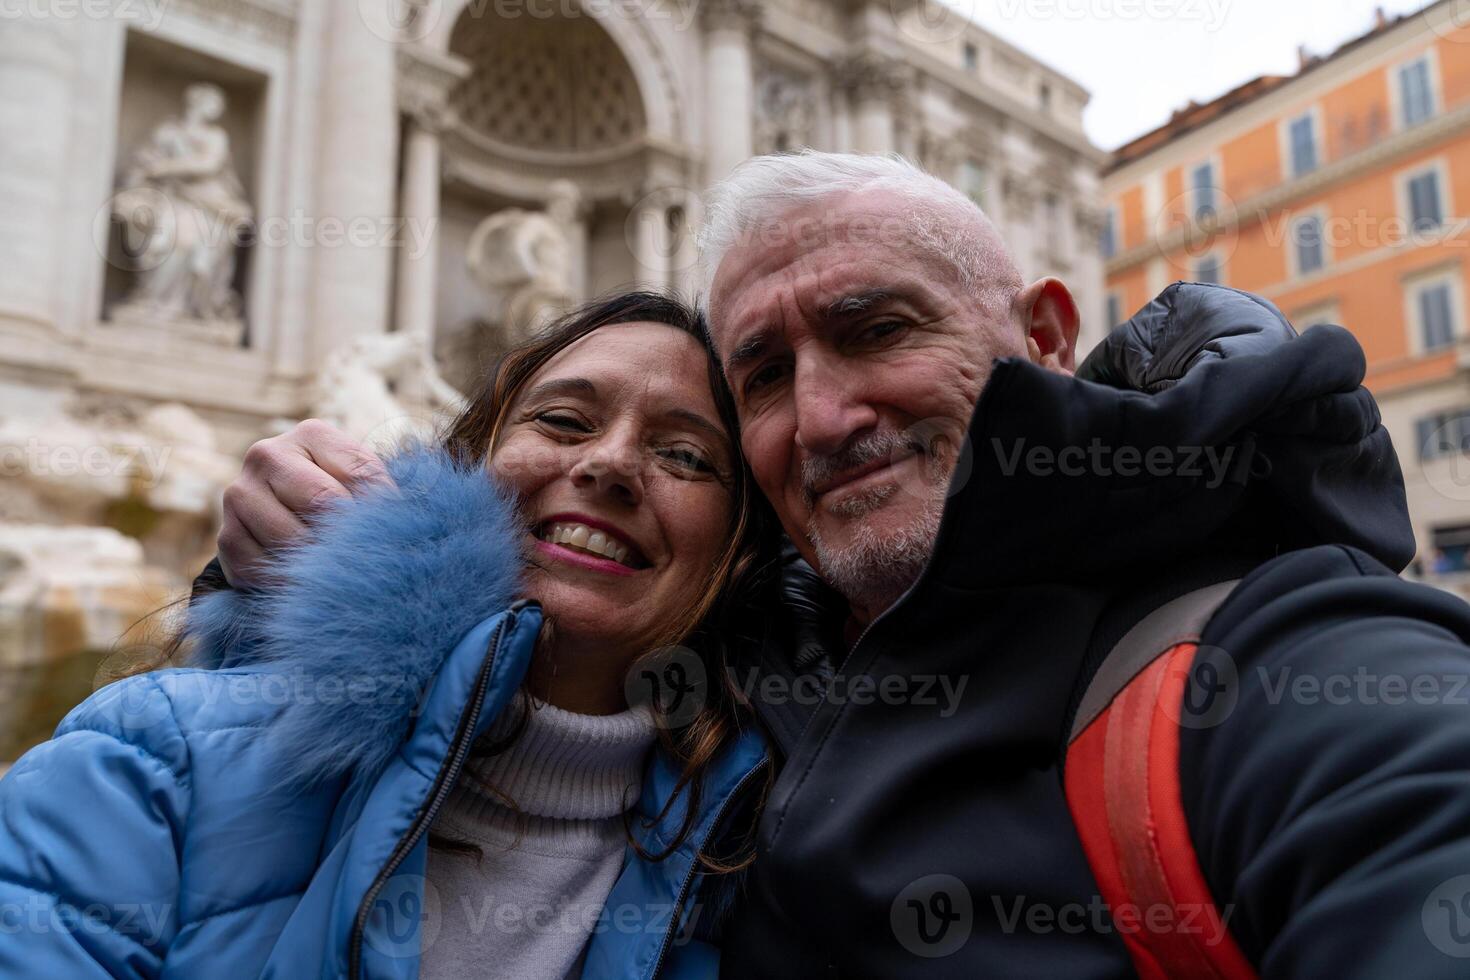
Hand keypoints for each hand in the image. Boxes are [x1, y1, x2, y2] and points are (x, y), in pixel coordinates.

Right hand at [217, 420, 389, 588]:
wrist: (289, 517)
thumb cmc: (342, 495)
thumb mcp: (366, 483)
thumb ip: (379, 492)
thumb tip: (396, 521)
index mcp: (312, 434)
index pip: (358, 474)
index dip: (381, 510)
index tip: (395, 533)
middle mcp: (267, 455)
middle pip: (321, 503)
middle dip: (349, 535)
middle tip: (367, 557)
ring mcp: (240, 494)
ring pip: (290, 538)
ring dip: (319, 561)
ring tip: (339, 570)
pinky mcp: (226, 535)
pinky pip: (259, 567)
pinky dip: (287, 581)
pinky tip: (305, 582)